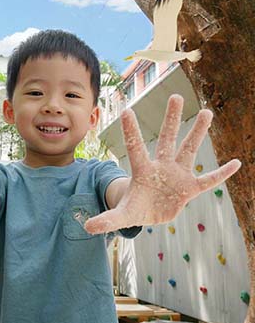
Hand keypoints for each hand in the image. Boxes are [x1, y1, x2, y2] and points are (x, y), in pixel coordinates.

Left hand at [85, 94, 240, 233]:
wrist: (149, 212)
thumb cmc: (134, 207)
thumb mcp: (120, 215)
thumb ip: (106, 219)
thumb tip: (86, 227)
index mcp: (142, 171)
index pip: (135, 148)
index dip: (131, 132)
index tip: (126, 110)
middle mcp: (161, 167)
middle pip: (166, 140)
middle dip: (171, 120)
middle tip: (176, 96)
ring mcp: (177, 176)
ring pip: (188, 150)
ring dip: (197, 133)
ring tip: (207, 112)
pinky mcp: (189, 188)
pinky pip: (208, 180)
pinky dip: (221, 174)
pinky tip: (236, 163)